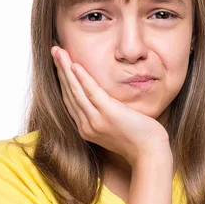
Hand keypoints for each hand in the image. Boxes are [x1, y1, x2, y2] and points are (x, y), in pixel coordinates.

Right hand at [51, 45, 171, 165]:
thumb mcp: (116, 127)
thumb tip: (104, 99)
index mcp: (87, 128)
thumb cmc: (138, 139)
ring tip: (58, 51)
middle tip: (54, 50)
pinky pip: (92, 92)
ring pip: (75, 91)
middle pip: (68, 93)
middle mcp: (87, 126)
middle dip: (60, 70)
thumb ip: (105, 115)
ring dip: (65, 69)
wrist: (150, 153)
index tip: (59, 63)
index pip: (70, 100)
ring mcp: (96, 121)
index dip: (63, 80)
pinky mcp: (108, 114)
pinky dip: (82, 78)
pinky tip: (74, 65)